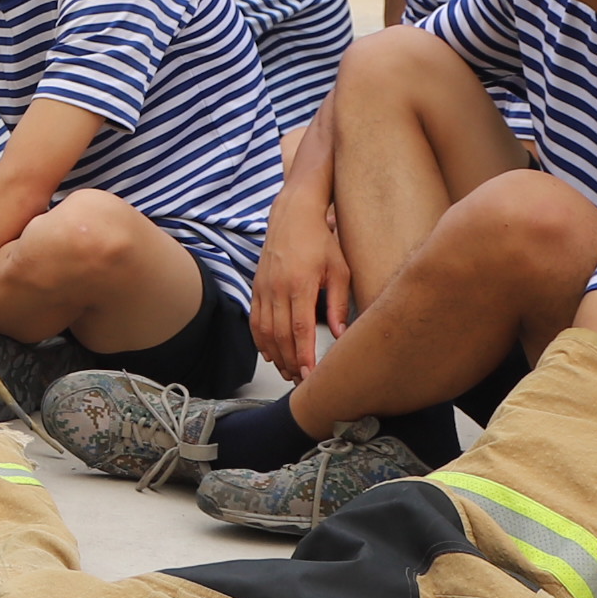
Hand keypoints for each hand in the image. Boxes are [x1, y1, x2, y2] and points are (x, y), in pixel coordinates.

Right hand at [249, 199, 351, 383]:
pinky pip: (255, 320)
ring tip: (288, 373)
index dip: (304, 355)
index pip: (300, 329)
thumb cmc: (320, 240)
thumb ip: (339, 303)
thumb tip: (341, 334)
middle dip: (291, 362)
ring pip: (265, 331)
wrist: (292, 215)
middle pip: (280, 336)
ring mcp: (264, 288)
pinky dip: (261, 340)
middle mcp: (277, 288)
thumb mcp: (339, 269)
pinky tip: (271, 354)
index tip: (310, 376)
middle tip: (301, 382)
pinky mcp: (257, 287)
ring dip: (276, 355)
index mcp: (300, 284)